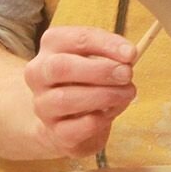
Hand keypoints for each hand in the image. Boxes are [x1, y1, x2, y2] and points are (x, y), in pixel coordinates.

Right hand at [22, 26, 138, 158]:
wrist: (66, 121)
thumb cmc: (86, 81)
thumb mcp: (98, 60)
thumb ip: (112, 56)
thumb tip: (129, 57)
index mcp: (52, 45)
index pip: (76, 39)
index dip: (106, 45)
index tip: (131, 53)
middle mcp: (39, 73)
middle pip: (61, 67)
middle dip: (100, 70)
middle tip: (127, 74)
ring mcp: (42, 104)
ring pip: (66, 98)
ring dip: (104, 95)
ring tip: (127, 93)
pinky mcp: (53, 132)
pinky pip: (76, 126)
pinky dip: (99, 120)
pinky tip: (110, 113)